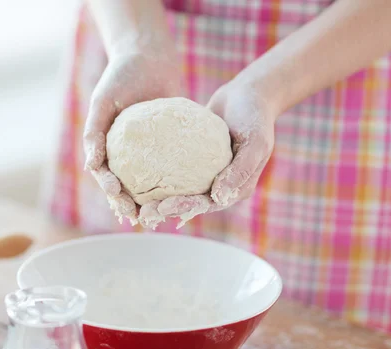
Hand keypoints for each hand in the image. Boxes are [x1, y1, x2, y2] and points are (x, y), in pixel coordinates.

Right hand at [84, 43, 184, 223]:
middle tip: (143, 218)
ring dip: (155, 202)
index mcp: (106, 148)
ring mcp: (149, 152)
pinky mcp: (171, 145)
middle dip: (133, 206)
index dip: (110, 191)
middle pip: (128, 187)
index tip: (119, 197)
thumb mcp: (103, 101)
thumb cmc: (120, 76)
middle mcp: (127, 154)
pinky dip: (178, 183)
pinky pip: (174, 167)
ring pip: (151, 184)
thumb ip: (94, 132)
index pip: (106, 177)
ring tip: (165, 216)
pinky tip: (188, 194)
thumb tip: (90, 166)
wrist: (148, 56)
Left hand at [139, 82, 275, 227]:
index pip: (207, 204)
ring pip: (179, 188)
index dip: (184, 208)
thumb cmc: (256, 117)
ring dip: (158, 196)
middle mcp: (220, 185)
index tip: (162, 208)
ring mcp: (206, 172)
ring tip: (134, 200)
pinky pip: (174, 166)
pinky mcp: (193, 158)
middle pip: (189, 202)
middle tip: (142, 213)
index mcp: (235, 188)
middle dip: (165, 209)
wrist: (250, 93)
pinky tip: (136, 170)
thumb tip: (219, 198)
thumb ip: (240, 170)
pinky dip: (158, 171)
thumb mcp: (255, 143)